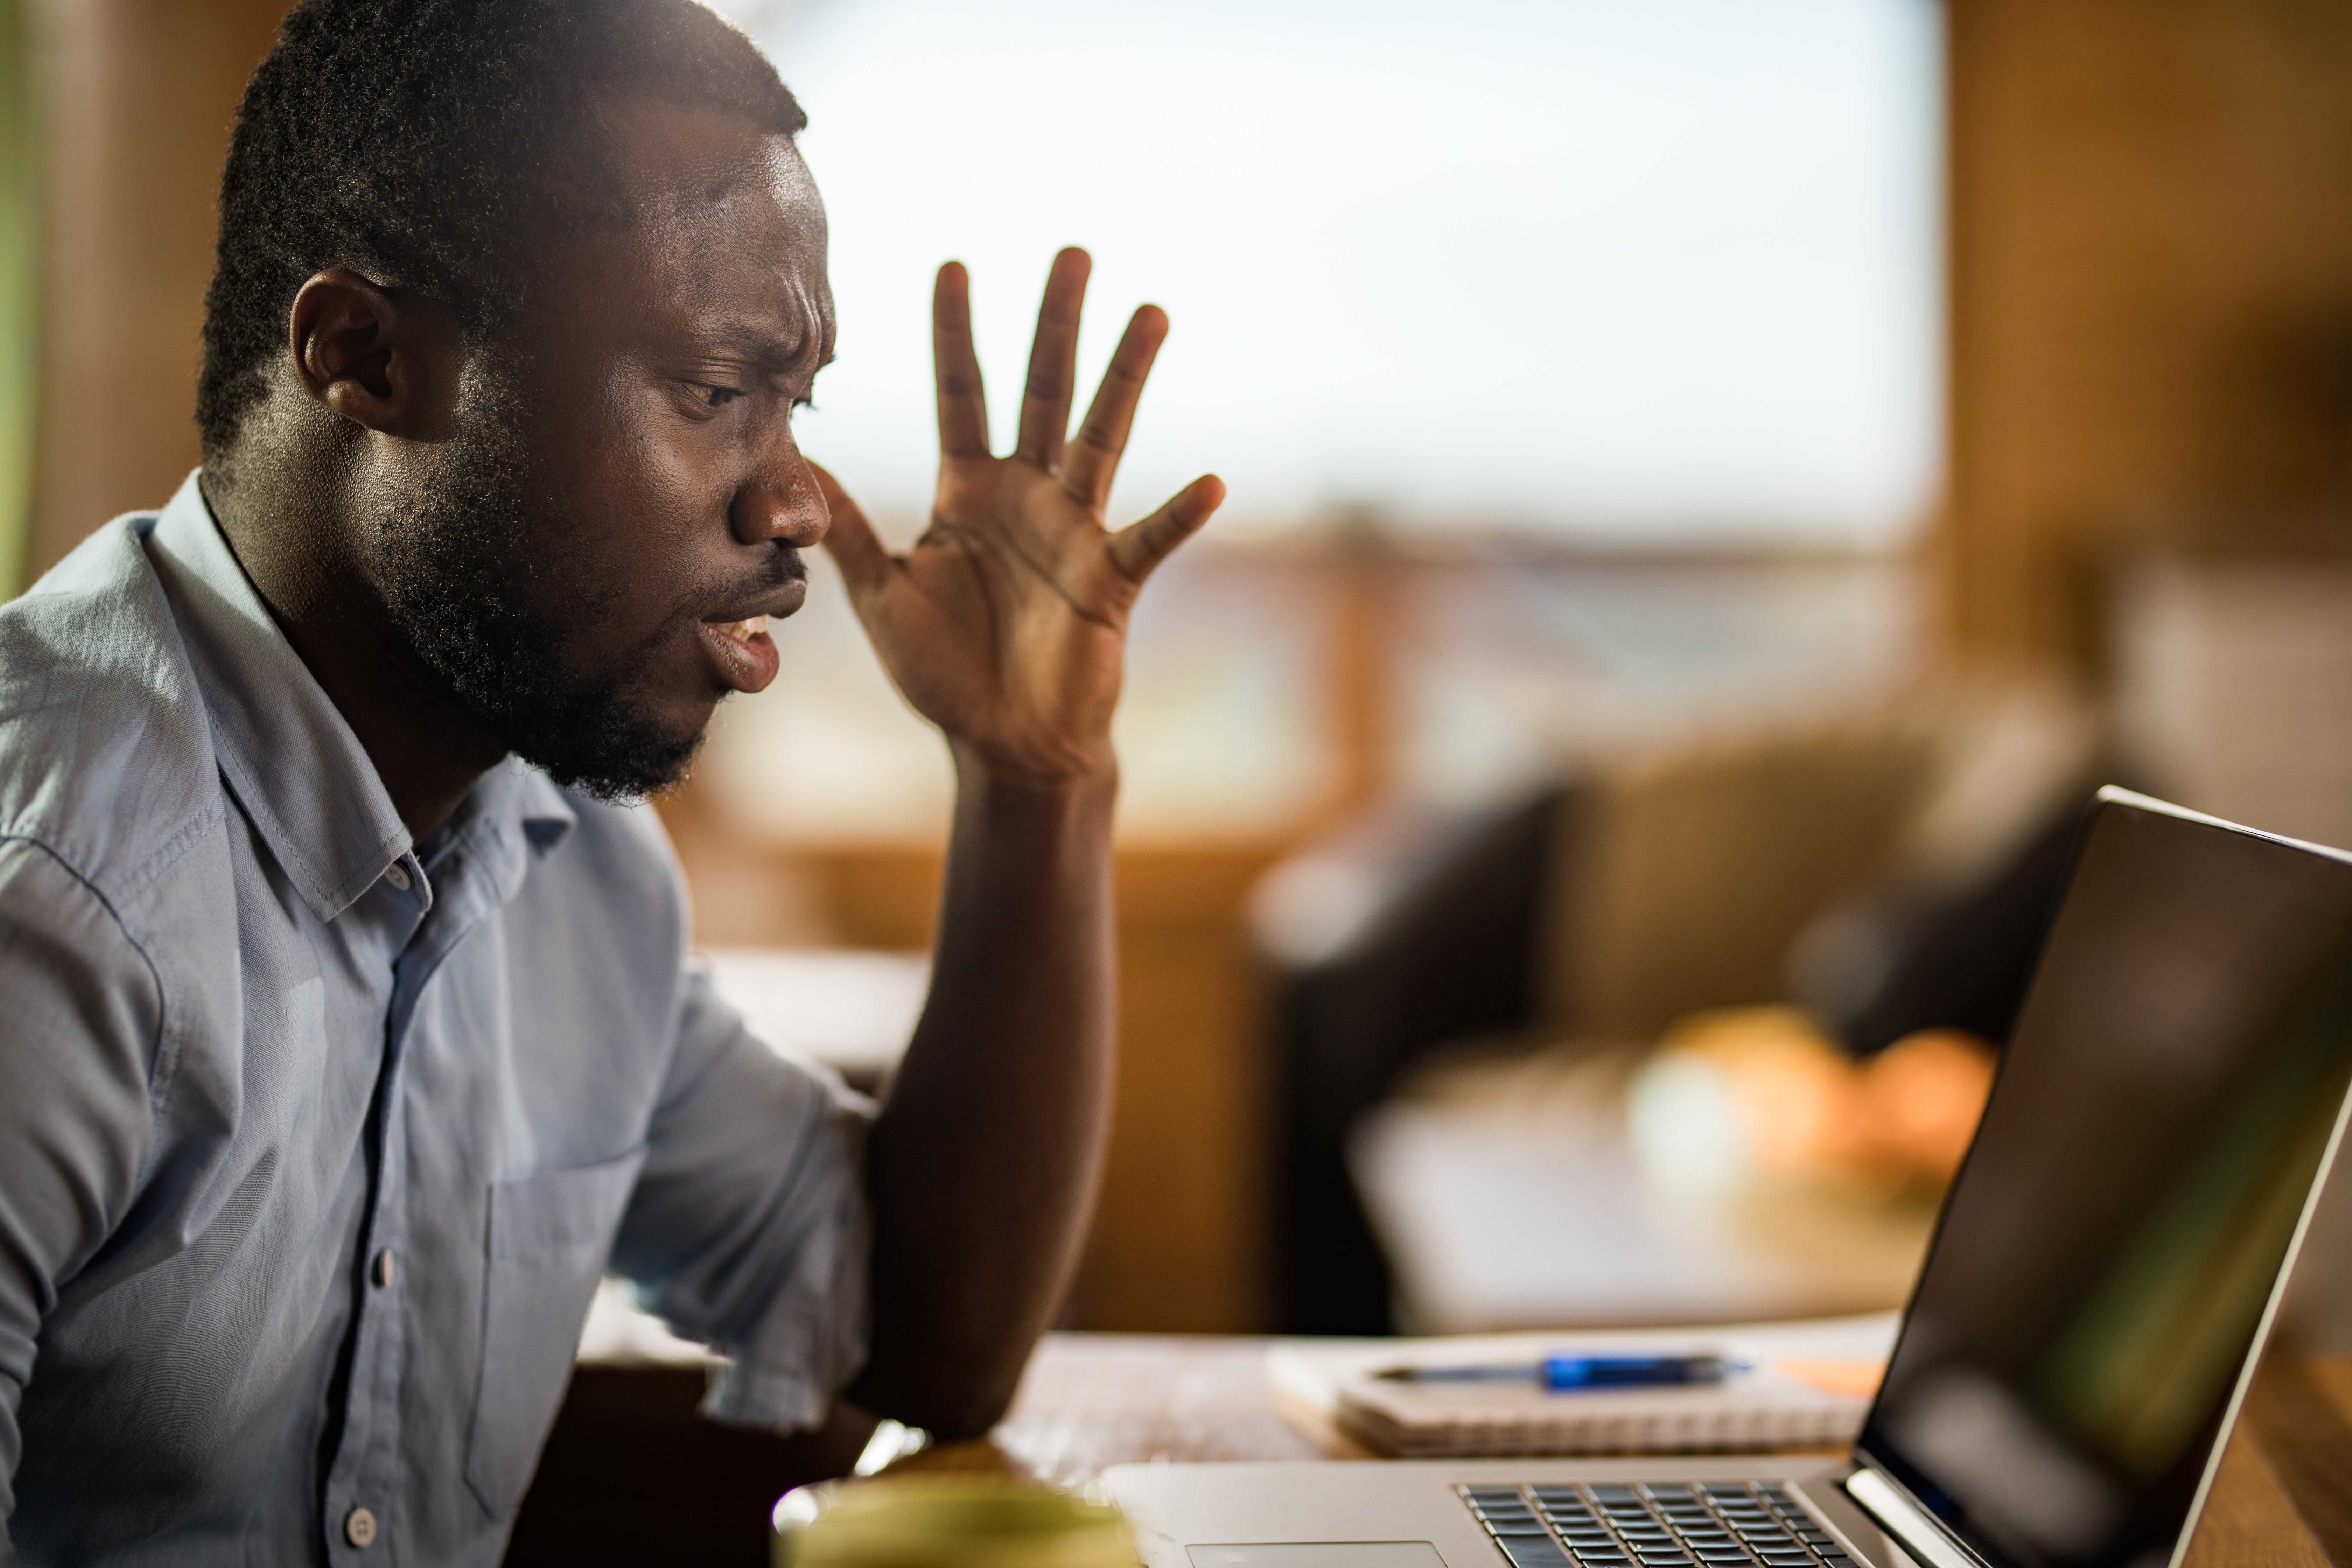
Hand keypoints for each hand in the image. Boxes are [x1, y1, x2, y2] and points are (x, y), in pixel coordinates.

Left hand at [815, 248, 1223, 785]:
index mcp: (969, 492)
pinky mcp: (1109, 579)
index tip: (953, 264)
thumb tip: (799, 462)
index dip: (955, 333)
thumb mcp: (882, 596)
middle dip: (1054, 323)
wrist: (1003, 743)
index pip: (960, 394)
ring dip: (1125, 378)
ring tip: (1150, 313)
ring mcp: (1074, 531)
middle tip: (1071, 252)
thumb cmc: (945, 672)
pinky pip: (1149, 538)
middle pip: (1041, 391)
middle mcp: (1026, 495)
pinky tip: (1211, 483)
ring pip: (1101, 438)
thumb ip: (847, 530)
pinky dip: (1180, 514)